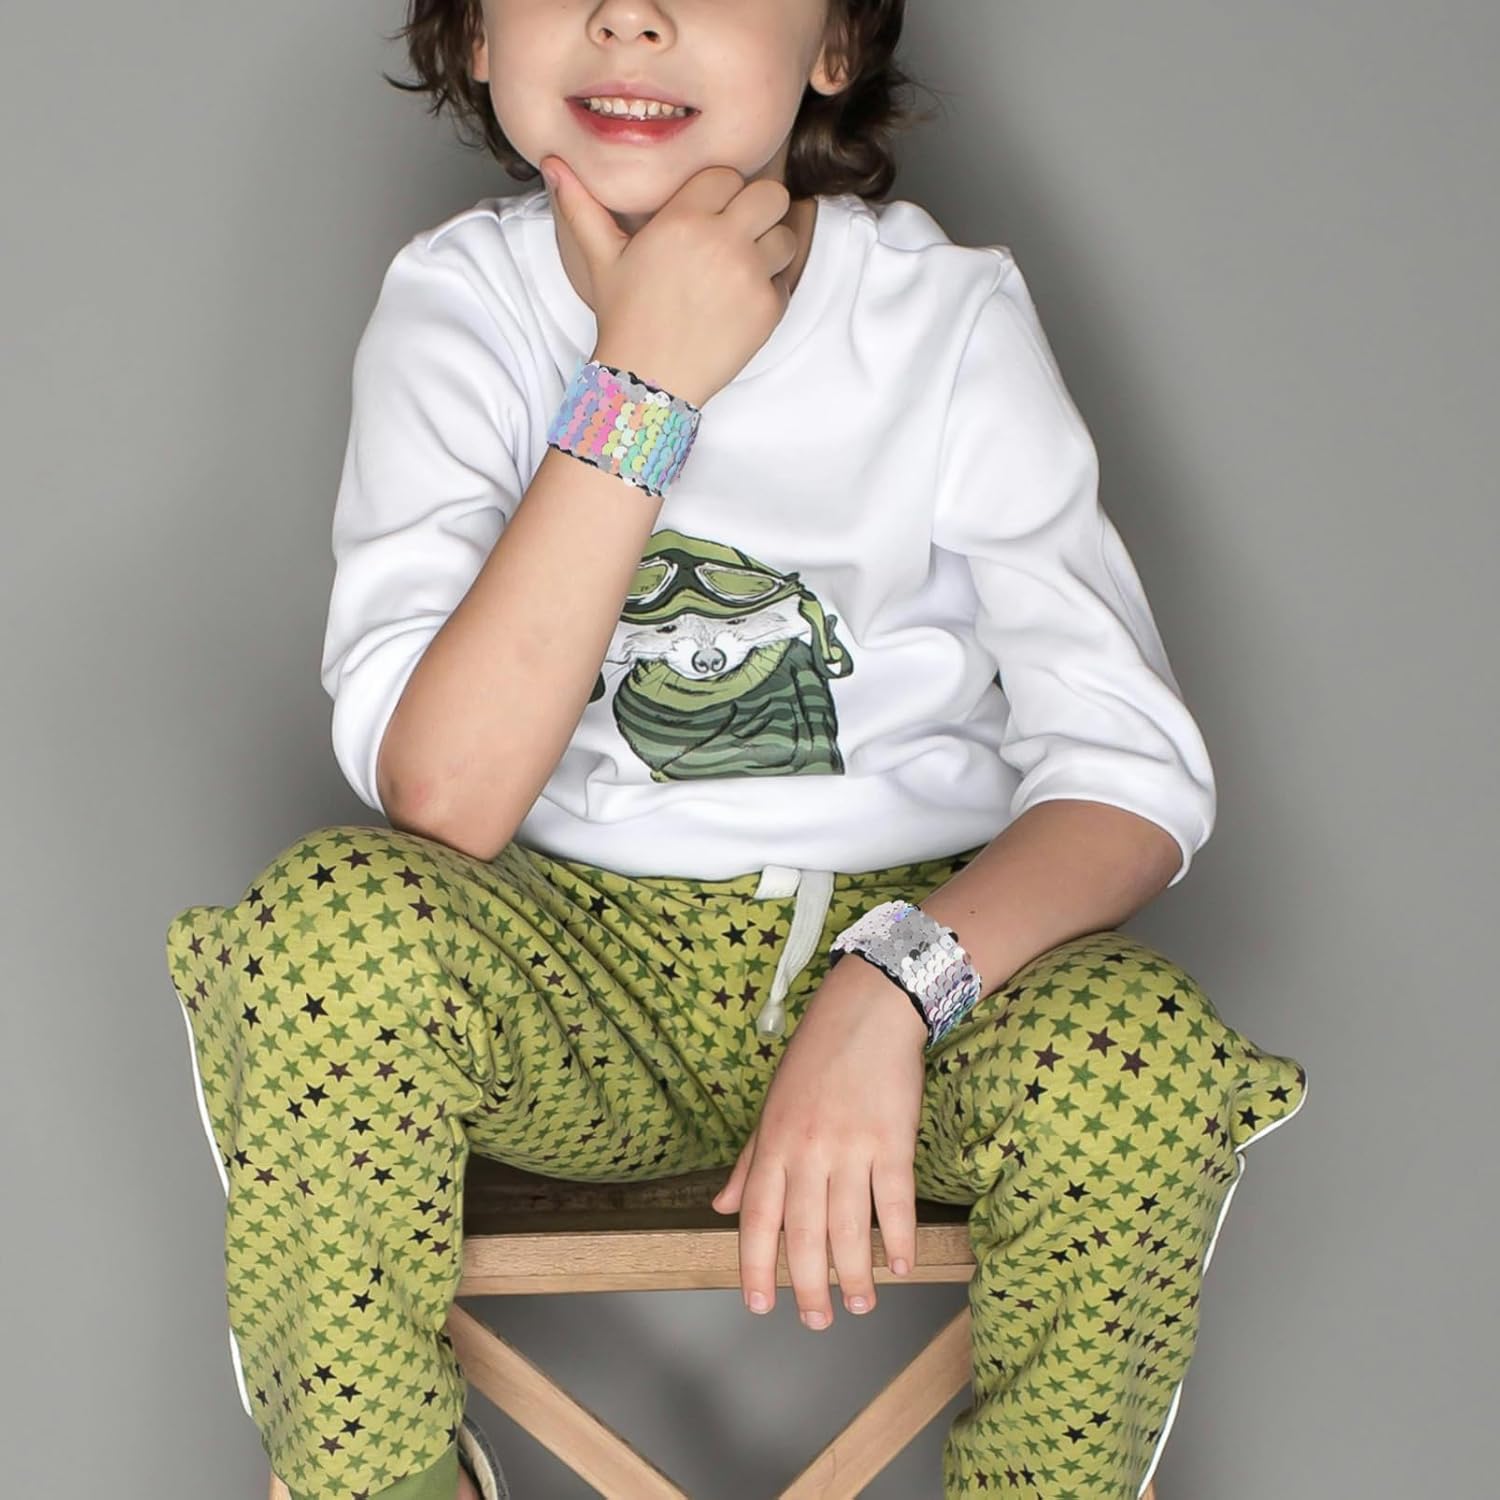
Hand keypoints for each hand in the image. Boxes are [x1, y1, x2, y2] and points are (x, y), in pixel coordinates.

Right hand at [540, 153, 798, 407]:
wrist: (646, 380)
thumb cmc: (624, 317)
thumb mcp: (601, 259)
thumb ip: (581, 206)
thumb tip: (550, 162)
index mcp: (682, 218)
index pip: (727, 175)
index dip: (722, 194)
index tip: (711, 217)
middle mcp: (721, 240)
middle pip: (772, 194)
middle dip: (760, 211)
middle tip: (740, 234)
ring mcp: (749, 274)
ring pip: (785, 236)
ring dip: (769, 250)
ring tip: (740, 272)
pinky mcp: (767, 308)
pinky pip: (784, 281)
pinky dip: (768, 292)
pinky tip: (738, 307)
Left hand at [709, 958, 927, 1327]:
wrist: (867, 1012)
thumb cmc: (816, 1057)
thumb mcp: (772, 1106)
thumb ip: (750, 1162)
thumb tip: (724, 1208)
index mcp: (774, 1143)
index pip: (759, 1218)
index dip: (755, 1266)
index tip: (758, 1304)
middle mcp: (808, 1150)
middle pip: (804, 1234)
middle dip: (809, 1286)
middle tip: (816, 1321)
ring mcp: (852, 1146)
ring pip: (850, 1227)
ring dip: (855, 1274)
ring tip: (858, 1304)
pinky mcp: (893, 1140)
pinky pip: (895, 1200)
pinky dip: (898, 1238)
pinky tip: (900, 1265)